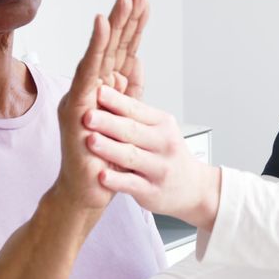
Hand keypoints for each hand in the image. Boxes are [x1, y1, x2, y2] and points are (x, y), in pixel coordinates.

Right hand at [54, 0, 145, 209]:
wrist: (87, 189)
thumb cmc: (104, 156)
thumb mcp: (126, 116)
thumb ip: (130, 87)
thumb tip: (137, 58)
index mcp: (108, 86)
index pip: (124, 47)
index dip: (135, 22)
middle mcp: (94, 85)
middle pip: (114, 43)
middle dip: (126, 13)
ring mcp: (83, 93)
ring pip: (101, 50)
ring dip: (113, 22)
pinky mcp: (77, 104)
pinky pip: (88, 69)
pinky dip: (96, 46)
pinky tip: (102, 25)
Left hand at [83, 86, 221, 230]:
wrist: (191, 187)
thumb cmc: (167, 153)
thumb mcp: (159, 129)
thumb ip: (135, 113)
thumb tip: (108, 87)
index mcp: (162, 123)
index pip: (136, 109)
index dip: (116, 101)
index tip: (97, 91)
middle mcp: (163, 143)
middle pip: (132, 130)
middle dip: (108, 122)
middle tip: (87, 115)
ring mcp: (159, 168)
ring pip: (131, 156)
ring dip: (109, 149)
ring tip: (90, 141)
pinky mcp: (152, 191)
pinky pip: (132, 184)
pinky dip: (117, 180)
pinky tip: (102, 175)